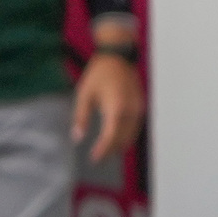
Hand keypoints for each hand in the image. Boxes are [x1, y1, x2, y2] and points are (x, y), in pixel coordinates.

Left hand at [72, 48, 144, 163]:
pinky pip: (135, 127)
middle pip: (122, 138)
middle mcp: (130, 110)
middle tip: (97, 158)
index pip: (111, 136)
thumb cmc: (98, 75)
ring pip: (131, 134)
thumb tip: (77, 138)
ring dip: (119, 144)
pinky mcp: (140, 106)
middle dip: (110, 149)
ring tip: (107, 152)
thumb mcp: (84, 95)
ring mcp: (138, 109)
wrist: (118, 58)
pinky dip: (126, 135)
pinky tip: (116, 139)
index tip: (94, 158)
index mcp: (116, 107)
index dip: (103, 149)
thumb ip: (81, 117)